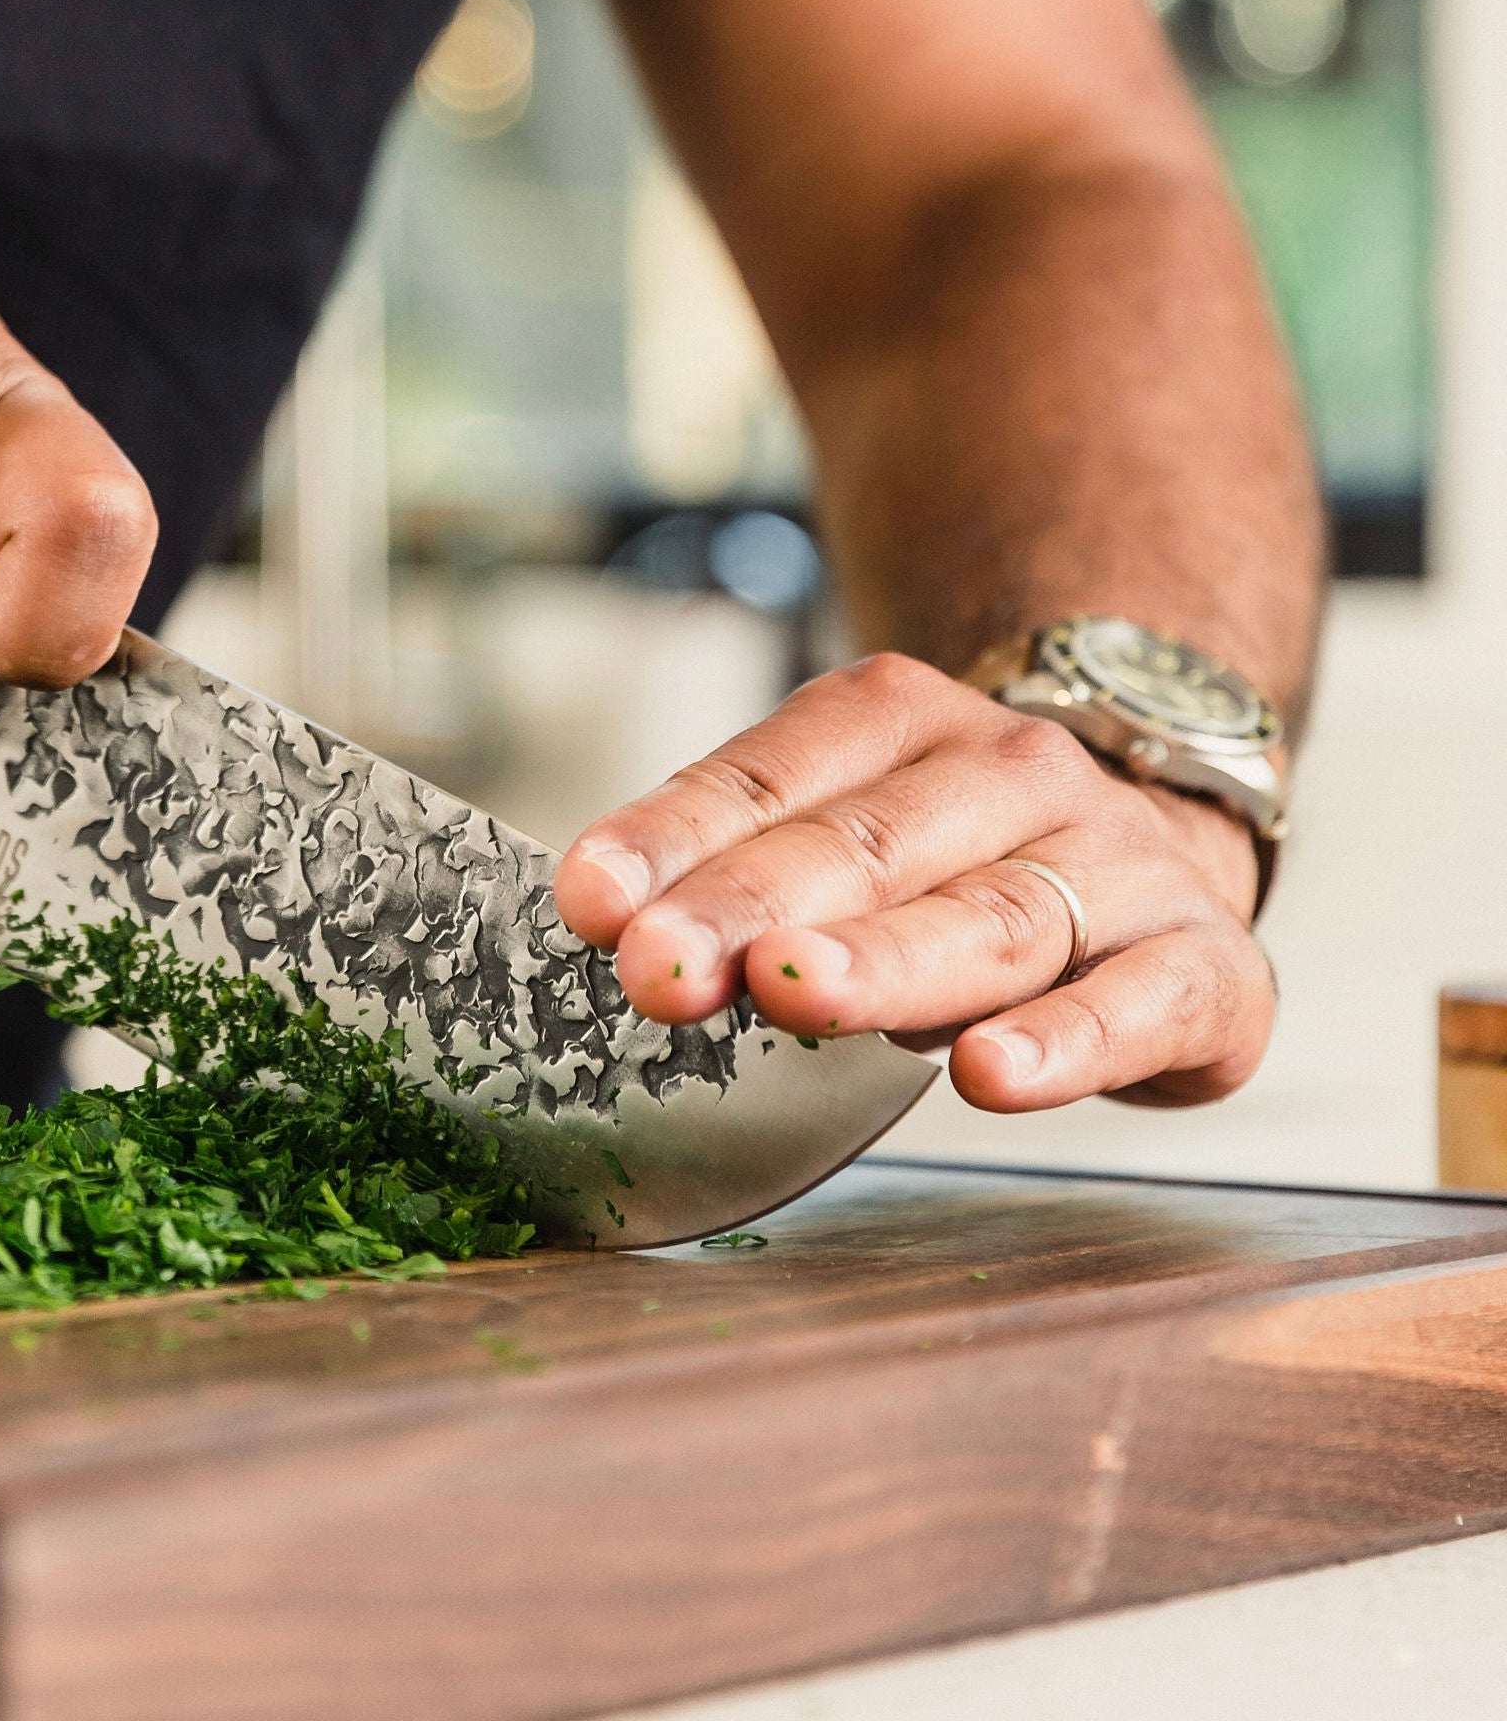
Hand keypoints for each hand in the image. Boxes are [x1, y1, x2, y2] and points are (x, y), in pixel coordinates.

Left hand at [553, 653, 1272, 1110]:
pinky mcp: (1203, 963)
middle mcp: (1013, 771)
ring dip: (885, 964)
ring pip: (991, 918)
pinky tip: (987, 1076)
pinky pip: (1137, 1002)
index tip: (589, 900)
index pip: (766, 774)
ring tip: (795, 994)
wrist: (1157, 840)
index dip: (671, 837)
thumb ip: (729, 864)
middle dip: (751, 908)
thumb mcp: (835, 831)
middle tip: (661, 968)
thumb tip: (603, 910)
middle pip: (865, 845)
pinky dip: (1065, 1043)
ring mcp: (1117, 861)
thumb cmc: (949, 856)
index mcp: (900, 717)